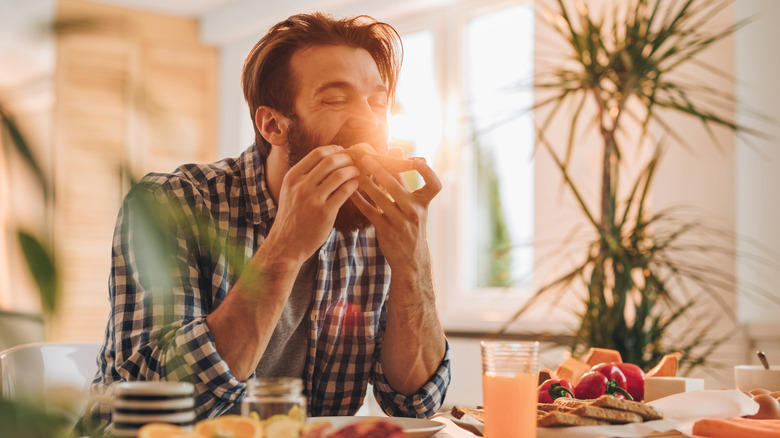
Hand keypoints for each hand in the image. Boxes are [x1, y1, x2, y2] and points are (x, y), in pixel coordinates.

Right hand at [267, 145, 359, 265]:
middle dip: (346, 158)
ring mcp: (313, 199)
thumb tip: (327, 158)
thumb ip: (305, 176)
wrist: (286, 244)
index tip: (343, 152)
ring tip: (358, 172)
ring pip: (340, 175)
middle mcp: (301, 186)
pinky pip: (345, 191)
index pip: (317, 153)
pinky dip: (353, 184)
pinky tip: (356, 185)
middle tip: (354, 161)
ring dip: (352, 171)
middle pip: (330, 161)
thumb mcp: (290, 191)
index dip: (334, 149)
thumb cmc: (292, 216)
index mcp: (292, 177)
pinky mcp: (325, 212)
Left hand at [349, 154, 440, 273]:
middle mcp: (415, 211)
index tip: (416, 158)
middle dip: (381, 170)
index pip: (434, 185)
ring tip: (354, 172)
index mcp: (423, 203)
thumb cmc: (410, 224)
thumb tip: (396, 148)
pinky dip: (360, 201)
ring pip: (381, 198)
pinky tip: (351, 192)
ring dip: (366, 184)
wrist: (411, 259)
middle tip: (366, 158)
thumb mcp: (413, 204)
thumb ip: (403, 178)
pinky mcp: (387, 231)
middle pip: (397, 186)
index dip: (428, 171)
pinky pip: (370, 212)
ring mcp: (401, 222)